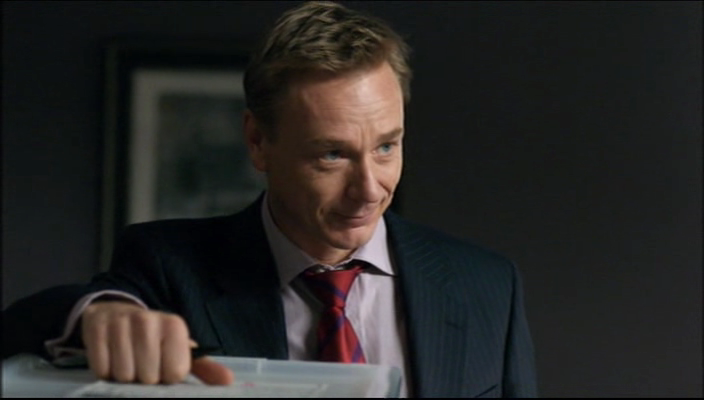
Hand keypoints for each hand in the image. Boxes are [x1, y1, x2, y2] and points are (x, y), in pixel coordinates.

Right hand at [81, 301, 233, 384]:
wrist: (116, 312)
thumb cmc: (154, 338)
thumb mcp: (179, 348)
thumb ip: (204, 368)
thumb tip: (228, 381)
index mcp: (174, 326)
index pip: (174, 373)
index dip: (167, 377)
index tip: (163, 366)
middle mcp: (149, 321)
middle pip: (147, 377)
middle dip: (144, 377)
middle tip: (143, 363)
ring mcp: (121, 323)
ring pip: (123, 375)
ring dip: (124, 376)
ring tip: (128, 360)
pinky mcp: (96, 328)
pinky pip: (101, 369)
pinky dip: (105, 370)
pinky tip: (111, 357)